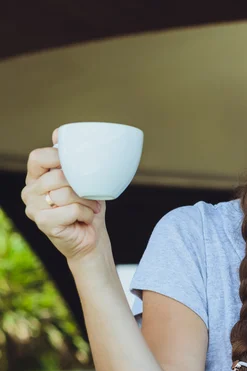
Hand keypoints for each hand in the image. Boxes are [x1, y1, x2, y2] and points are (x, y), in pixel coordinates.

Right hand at [21, 128, 106, 261]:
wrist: (91, 238)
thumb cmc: (88, 206)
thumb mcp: (84, 179)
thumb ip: (72, 159)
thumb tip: (58, 132)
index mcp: (36, 177)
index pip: (37, 157)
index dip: (58, 157)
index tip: (79, 166)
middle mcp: (29, 191)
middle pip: (57, 176)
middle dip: (82, 185)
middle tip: (92, 194)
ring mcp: (32, 207)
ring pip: (65, 193)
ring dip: (87, 200)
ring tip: (92, 206)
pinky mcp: (42, 222)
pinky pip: (70, 210)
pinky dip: (86, 213)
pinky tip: (86, 218)